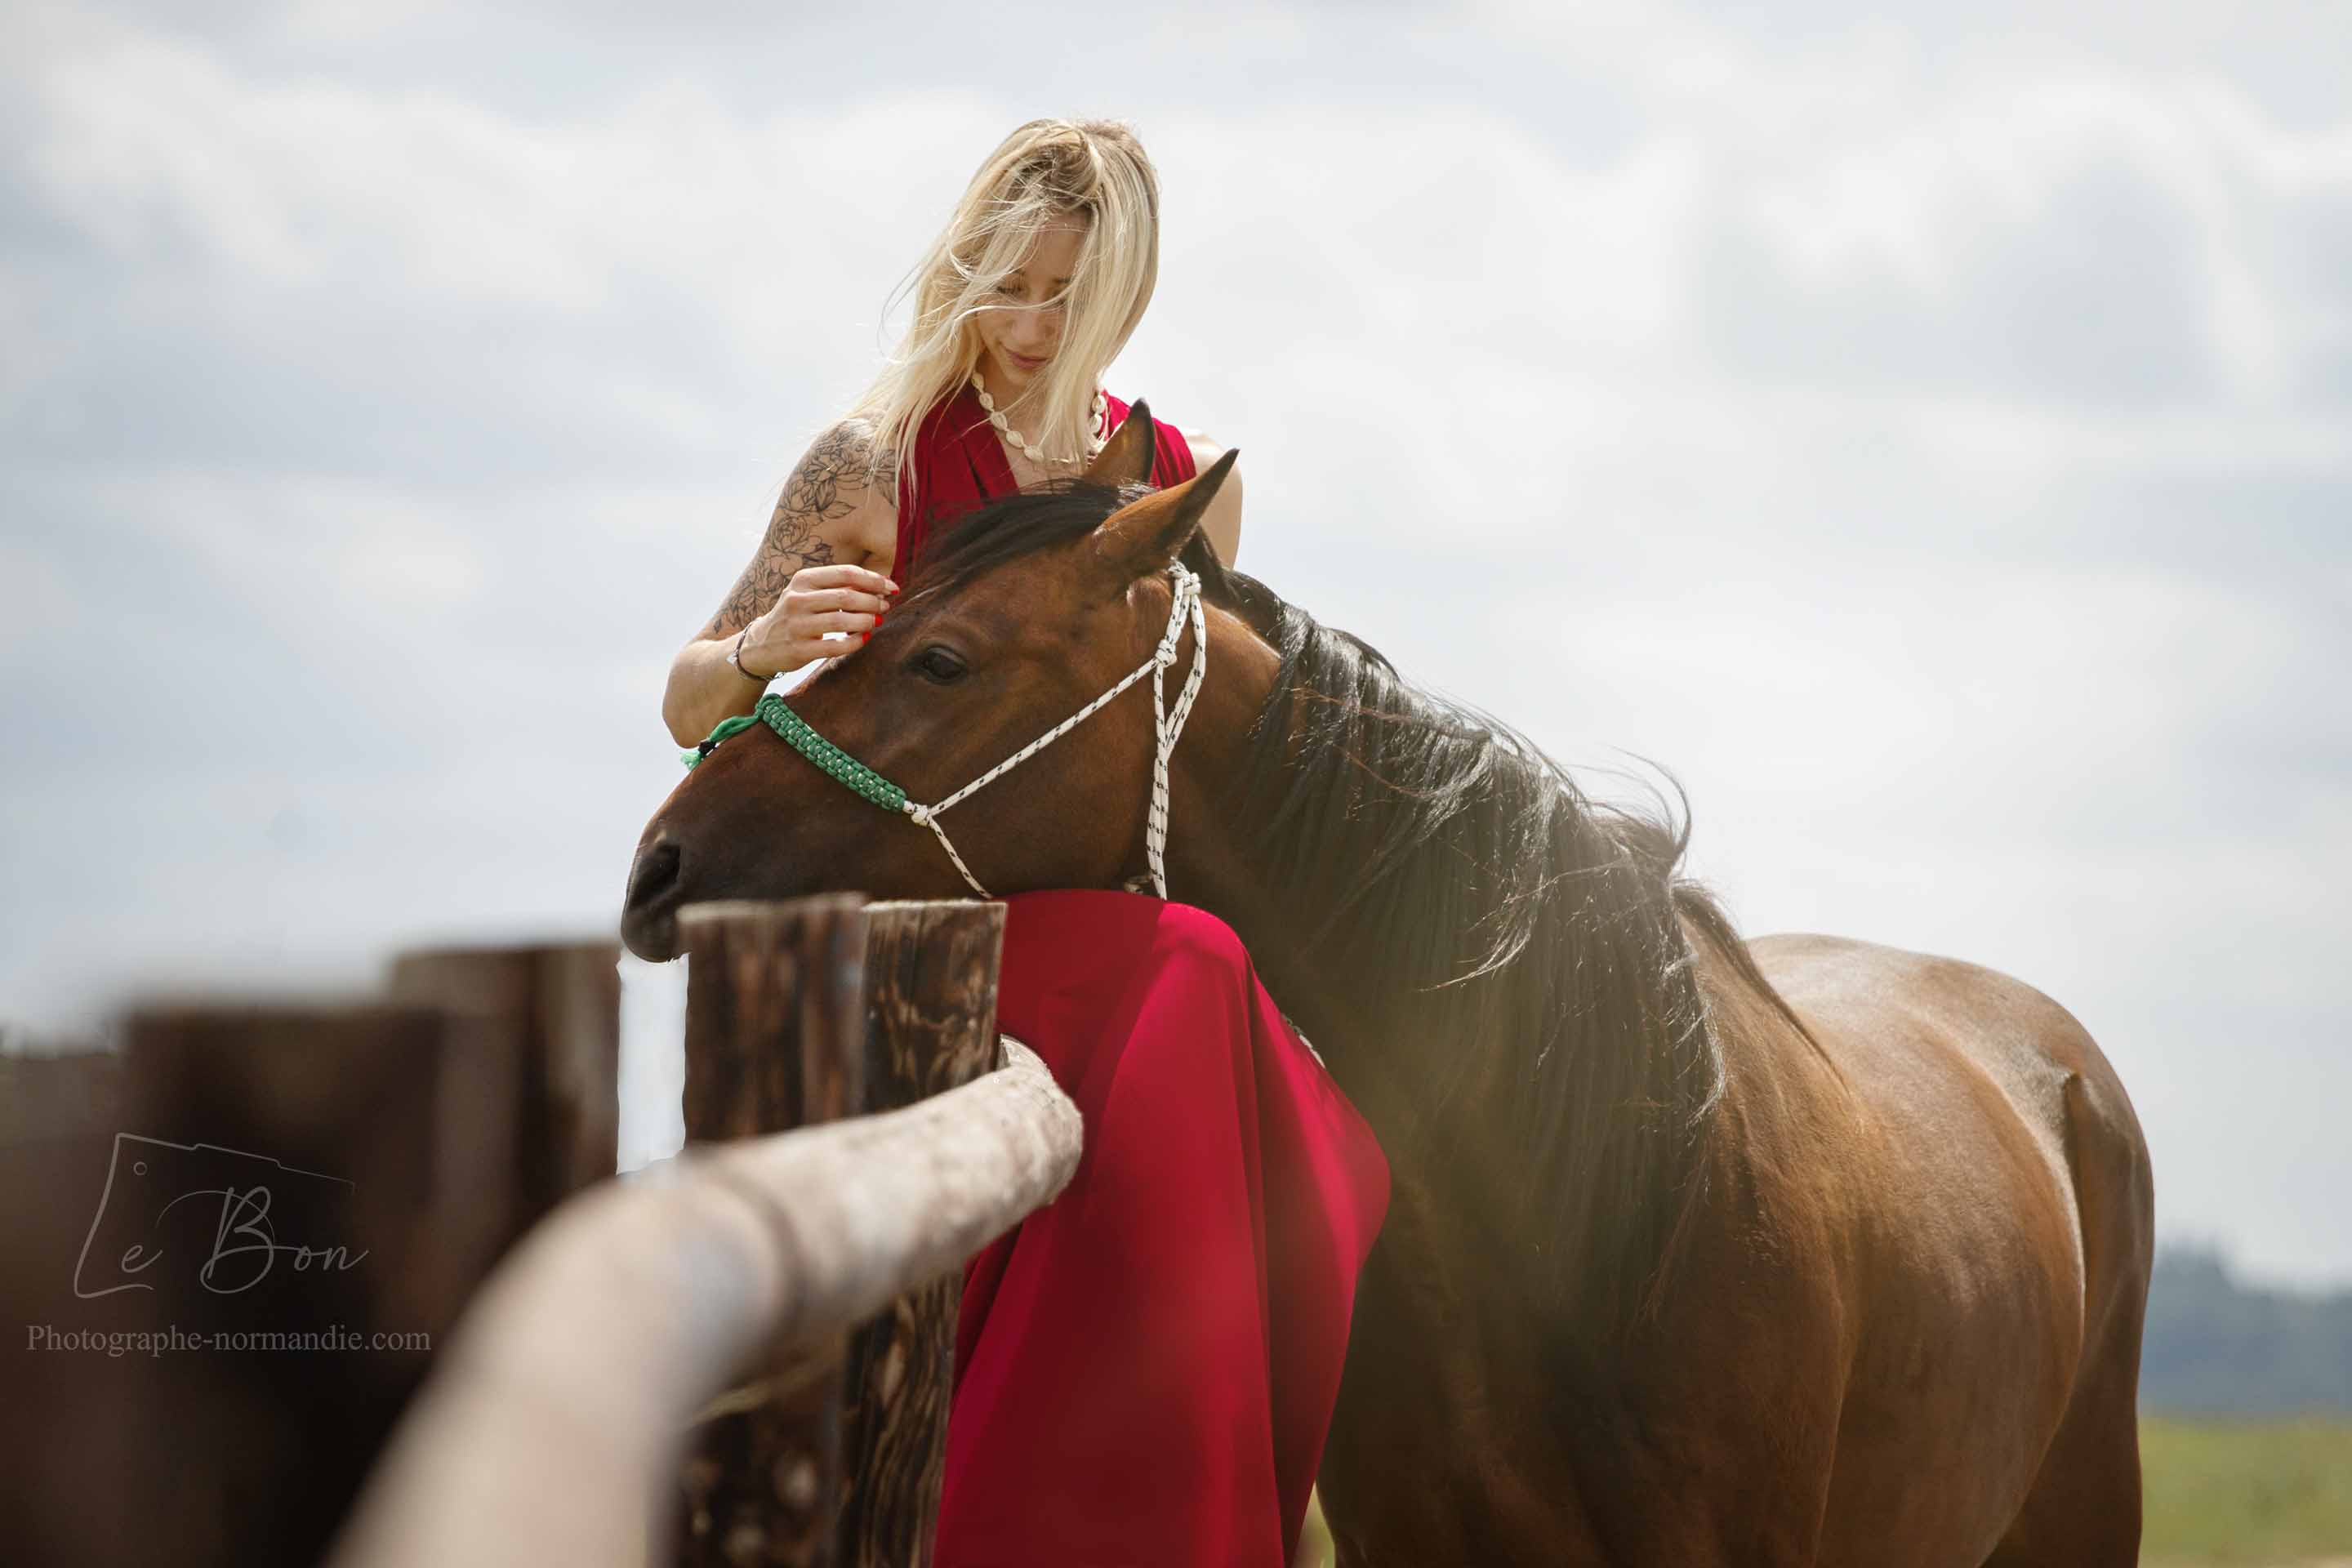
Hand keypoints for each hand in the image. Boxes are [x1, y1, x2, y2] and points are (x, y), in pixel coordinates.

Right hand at [740, 564, 898, 676]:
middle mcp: (797, 600)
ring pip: (842, 620)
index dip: (873, 580)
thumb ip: (837, 587)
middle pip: (846, 596)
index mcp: (802, 580)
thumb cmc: (795, 615)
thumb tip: (880, 586)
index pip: (845, 573)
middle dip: (873, 601)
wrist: (762, 645)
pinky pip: (836, 646)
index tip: (891, 587)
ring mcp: (797, 625)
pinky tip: (864, 638)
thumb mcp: (808, 593)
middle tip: (885, 606)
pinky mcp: (800, 649)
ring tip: (877, 621)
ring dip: (867, 621)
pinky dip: (855, 641)